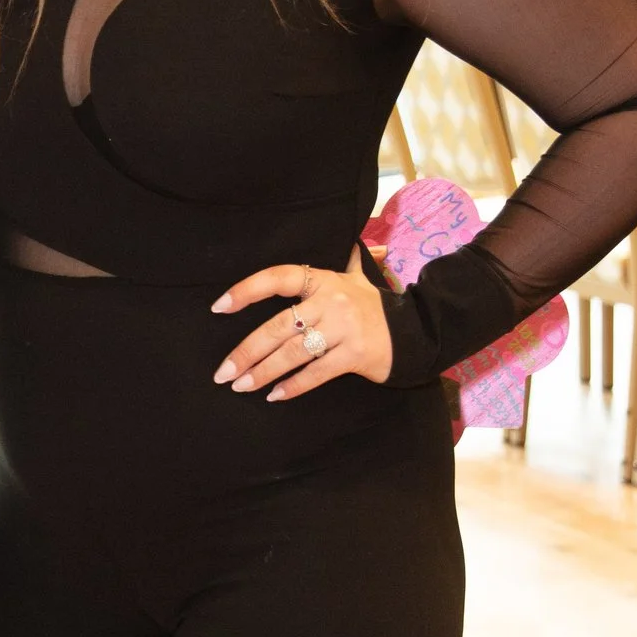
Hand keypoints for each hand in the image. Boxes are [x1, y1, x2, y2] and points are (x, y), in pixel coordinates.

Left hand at [212, 247, 391, 399]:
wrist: (416, 333)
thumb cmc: (375, 308)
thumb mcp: (358, 279)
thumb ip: (347, 261)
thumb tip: (350, 242)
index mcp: (325, 280)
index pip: (279, 278)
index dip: (247, 290)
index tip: (219, 306)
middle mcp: (331, 302)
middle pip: (277, 326)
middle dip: (246, 351)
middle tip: (223, 372)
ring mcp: (343, 329)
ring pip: (292, 353)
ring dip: (262, 372)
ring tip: (240, 385)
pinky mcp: (354, 355)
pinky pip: (315, 373)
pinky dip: (293, 387)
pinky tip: (274, 395)